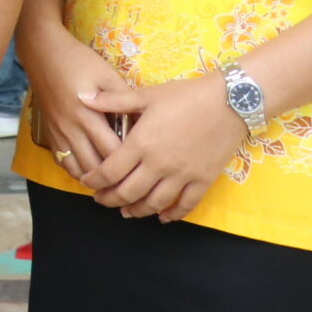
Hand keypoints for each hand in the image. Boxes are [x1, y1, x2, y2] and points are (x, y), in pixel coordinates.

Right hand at [25, 29, 132, 182]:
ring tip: (112, 182)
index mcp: (88, 115)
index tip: (145, 167)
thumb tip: (145, 120)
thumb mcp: (107, 74)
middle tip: (132, 183)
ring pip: (76, 170)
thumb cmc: (78, 60)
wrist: (42, 51)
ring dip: (94, 179)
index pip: (112, 152)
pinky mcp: (49, 132)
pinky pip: (62, 162)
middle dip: (113, 180)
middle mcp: (71, 129)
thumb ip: (125, 99)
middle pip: (94, 168)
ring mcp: (58, 133)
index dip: (129, 164)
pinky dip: (77, 171)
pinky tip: (90, 169)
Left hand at [76, 75, 245, 219]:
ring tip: (126, 211)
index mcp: (141, 143)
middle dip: (110, 200)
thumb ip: (113, 100)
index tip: (87, 182)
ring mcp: (182, 176)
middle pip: (128, 193)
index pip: (110, 171)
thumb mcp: (146, 94)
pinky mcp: (203, 181)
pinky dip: (171, 215)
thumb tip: (81, 95)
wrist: (230, 102)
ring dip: (137, 211)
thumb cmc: (185, 95)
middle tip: (101, 200)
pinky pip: (185, 206)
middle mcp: (159, 165)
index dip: (94, 181)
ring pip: (154, 204)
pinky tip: (162, 217)